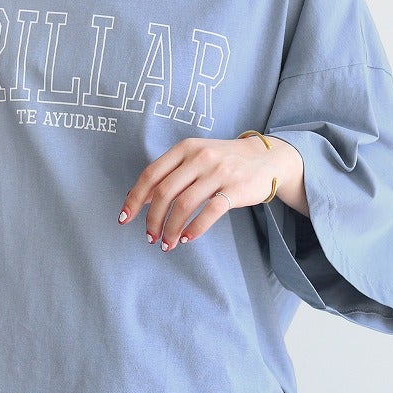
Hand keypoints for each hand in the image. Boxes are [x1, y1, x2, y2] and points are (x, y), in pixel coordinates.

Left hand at [117, 134, 307, 249]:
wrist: (267, 158)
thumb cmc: (224, 160)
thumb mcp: (195, 158)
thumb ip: (169, 174)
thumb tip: (140, 198)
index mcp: (185, 148)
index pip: (150, 174)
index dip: (134, 199)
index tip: (124, 218)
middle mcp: (200, 157)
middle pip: (164, 192)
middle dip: (152, 219)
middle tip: (149, 238)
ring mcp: (219, 172)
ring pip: (184, 205)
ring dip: (171, 229)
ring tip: (167, 244)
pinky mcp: (236, 188)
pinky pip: (210, 212)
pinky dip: (194, 228)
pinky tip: (187, 238)